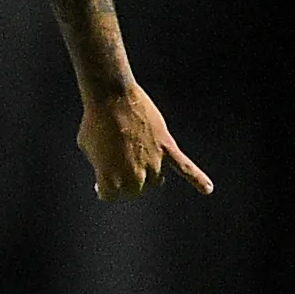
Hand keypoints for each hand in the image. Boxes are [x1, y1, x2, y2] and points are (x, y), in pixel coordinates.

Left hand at [78, 84, 211, 200]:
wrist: (112, 97)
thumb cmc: (95, 121)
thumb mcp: (87, 147)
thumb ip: (101, 164)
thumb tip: (111, 166)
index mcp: (110, 180)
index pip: (110, 195)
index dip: (104, 187)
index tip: (101, 180)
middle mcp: (133, 176)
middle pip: (134, 190)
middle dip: (126, 181)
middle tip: (120, 163)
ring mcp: (152, 163)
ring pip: (155, 181)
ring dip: (148, 175)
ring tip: (139, 161)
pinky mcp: (166, 148)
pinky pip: (185, 167)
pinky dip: (197, 178)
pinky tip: (207, 189)